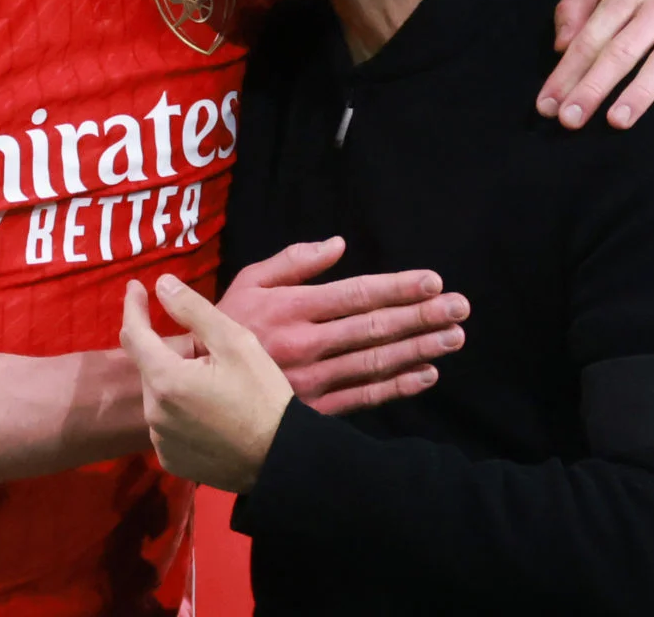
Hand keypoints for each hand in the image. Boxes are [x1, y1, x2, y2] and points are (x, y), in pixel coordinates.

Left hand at [121, 274, 294, 492]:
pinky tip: (207, 414)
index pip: (134, 334)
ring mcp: (160, 441)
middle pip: (150, 367)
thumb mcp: (235, 342)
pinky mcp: (171, 461)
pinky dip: (179, 412)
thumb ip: (193, 310)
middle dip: (169, 352)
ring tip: (213, 386)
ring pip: (158, 396)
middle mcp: (153, 412)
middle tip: (208, 352)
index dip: (133, 307)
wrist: (282, 458)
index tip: (135, 286)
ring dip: (174, 382)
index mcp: (166, 379)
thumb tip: (161, 284)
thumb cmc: (262, 395)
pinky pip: (166, 425)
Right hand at [219, 237, 464, 413]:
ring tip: (453, 338)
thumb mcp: (249, 280)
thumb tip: (338, 245)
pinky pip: (363, 397)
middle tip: (460, 307)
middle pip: (374, 328)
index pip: (355, 294)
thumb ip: (294, 260)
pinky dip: (397, 387)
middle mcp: (306, 343)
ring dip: (418, 349)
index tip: (433, 281)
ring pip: (375, 363)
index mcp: (292, 308)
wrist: (194, 384)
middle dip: (421, 317)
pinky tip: (426, 375)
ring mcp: (312, 380)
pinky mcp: (313, 409)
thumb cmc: (224, 325)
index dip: (396, 288)